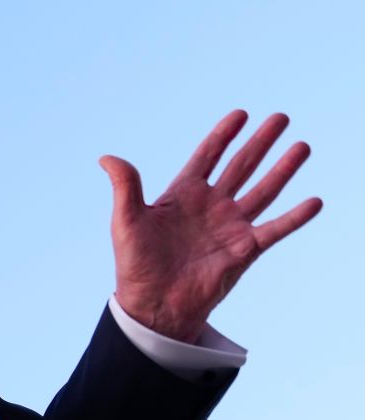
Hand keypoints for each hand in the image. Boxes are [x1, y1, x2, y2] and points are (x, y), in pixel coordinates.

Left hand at [100, 110, 321, 342]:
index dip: (223, 135)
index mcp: (182, 195)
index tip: (241, 113)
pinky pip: (275, 229)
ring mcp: (229, 227)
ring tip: (302, 146)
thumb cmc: (136, 265)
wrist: (153, 305)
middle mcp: (210, 207)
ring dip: (283, 169)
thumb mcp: (126, 221)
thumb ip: (125, 187)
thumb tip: (106, 157)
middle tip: (281, 117)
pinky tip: (314, 201)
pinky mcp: (244, 250)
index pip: (207, 156)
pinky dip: (295, 217)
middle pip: (241, 166)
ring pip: (263, 191)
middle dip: (260, 142)